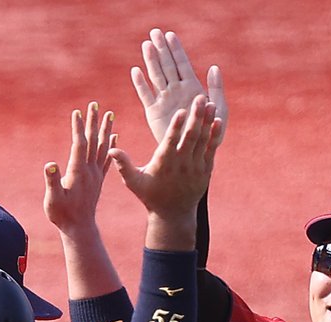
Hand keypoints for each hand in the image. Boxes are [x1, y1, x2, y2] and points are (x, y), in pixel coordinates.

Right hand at [44, 102, 115, 239]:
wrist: (79, 229)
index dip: (78, 128)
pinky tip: (115, 136)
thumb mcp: (53, 199)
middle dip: (93, 122)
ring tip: (109, 114)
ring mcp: (96, 174)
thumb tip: (50, 165)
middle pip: (93, 141)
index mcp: (78, 172)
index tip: (77, 112)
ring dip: (106, 129)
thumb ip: (52, 182)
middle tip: (95, 104)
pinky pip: (107, 159)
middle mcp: (90, 170)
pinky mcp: (99, 180)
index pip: (79, 145)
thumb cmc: (62, 215)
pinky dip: (111, 146)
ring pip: (102, 147)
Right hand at [111, 95, 223, 245]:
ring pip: (202, 141)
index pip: (170, 142)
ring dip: (207, 122)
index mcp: (163, 164)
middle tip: (200, 97)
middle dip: (196, 116)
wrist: (173, 215)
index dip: (176, 126)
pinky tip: (218, 121)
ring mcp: (195, 167)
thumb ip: (123, 165)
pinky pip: (211, 150)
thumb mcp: (134, 182)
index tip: (181, 111)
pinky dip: (214, 136)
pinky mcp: (205, 170)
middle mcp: (181, 164)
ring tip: (211, 103)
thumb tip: (111, 149)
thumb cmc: (150, 195)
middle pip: (190, 137)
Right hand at [131, 29, 226, 143]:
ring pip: (156, 76)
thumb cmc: (210, 133)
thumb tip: (213, 67)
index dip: (176, 49)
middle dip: (161, 49)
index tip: (169, 34)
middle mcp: (176, 91)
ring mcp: (164, 101)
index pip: (182, 63)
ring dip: (151, 60)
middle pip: (167, 65)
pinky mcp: (154, 113)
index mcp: (192, 88)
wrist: (195, 153)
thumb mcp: (219, 109)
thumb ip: (216, 88)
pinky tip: (136, 71)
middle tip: (154, 31)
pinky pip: (146, 96)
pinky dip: (140, 84)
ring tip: (145, 44)